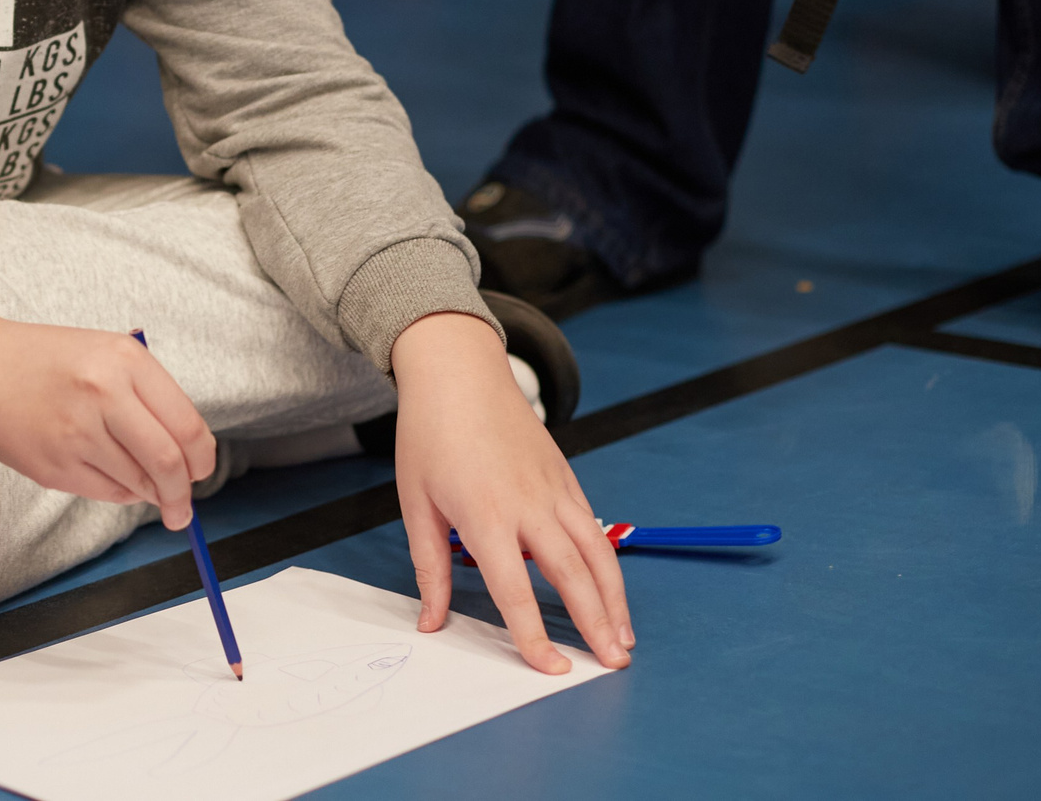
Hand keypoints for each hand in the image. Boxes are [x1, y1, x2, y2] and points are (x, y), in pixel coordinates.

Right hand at [0, 287, 215, 527]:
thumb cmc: (45, 360)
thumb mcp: (105, 355)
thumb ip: (147, 398)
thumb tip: (187, 458)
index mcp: (126, 360)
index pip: (187, 426)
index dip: (203, 460)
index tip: (202, 472)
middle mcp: (104, 394)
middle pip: (169, 463)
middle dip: (183, 493)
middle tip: (183, 507)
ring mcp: (77, 433)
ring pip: (138, 484)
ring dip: (149, 494)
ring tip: (140, 483)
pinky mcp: (54, 467)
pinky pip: (105, 493)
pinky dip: (118, 492)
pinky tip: (105, 474)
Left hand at [390, 310, 631, 674]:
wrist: (458, 372)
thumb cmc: (429, 436)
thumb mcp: (416, 502)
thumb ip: (429, 568)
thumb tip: (431, 623)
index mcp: (485, 515)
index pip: (515, 589)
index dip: (533, 635)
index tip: (550, 668)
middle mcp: (528, 505)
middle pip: (572, 574)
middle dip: (596, 623)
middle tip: (614, 663)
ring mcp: (553, 488)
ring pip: (596, 551)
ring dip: (615, 598)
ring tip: (625, 638)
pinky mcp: (565, 475)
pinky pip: (592, 525)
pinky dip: (608, 562)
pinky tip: (611, 589)